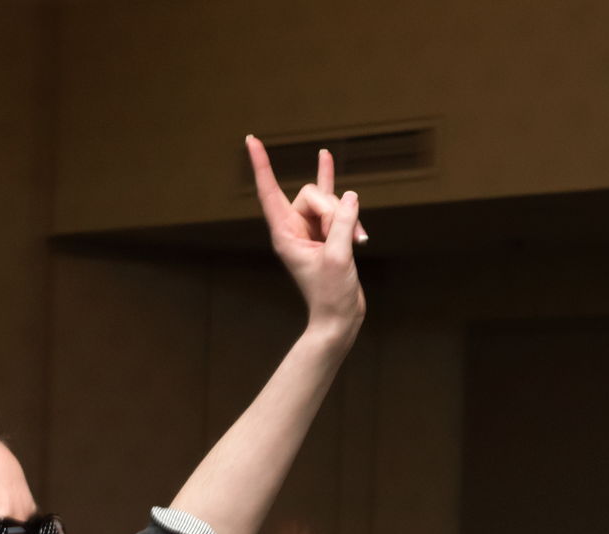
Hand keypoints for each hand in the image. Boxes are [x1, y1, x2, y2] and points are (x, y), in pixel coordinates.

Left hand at [246, 137, 365, 331]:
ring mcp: (310, 229)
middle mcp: (294, 228)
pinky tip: (325, 157)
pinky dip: (331, 184)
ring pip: (330, 202)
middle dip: (335, 211)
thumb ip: (342, 223)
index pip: (269, 192)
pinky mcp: (327, 232)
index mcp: (284, 235)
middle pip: (313, 196)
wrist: (339, 318)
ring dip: (348, 218)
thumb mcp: (339, 257)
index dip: (262, 166)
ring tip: (357, 242)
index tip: (251, 140)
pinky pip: (330, 200)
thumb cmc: (332, 295)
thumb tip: (350, 196)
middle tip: (345, 240)